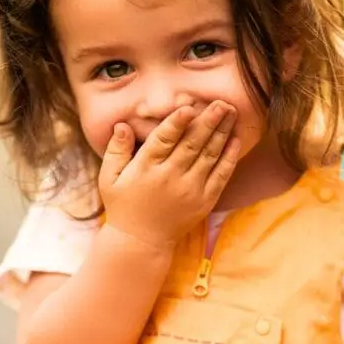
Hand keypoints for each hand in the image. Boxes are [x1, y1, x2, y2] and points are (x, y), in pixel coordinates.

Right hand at [98, 101, 240, 249]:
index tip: (189, 107)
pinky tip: (235, 139)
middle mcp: (170, 177)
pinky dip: (229, 157)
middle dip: (208, 121)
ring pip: (209, 155)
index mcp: (146, 168)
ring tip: (231, 112)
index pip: (164, 140)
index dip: (177, 123)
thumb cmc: (123, 205)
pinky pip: (221, 175)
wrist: (141, 242)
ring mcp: (190, 190)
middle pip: (192, 144)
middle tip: (222, 102)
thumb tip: (122, 125)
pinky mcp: (204, 200)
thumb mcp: (109, 178)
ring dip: (222, 132)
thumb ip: (116, 150)